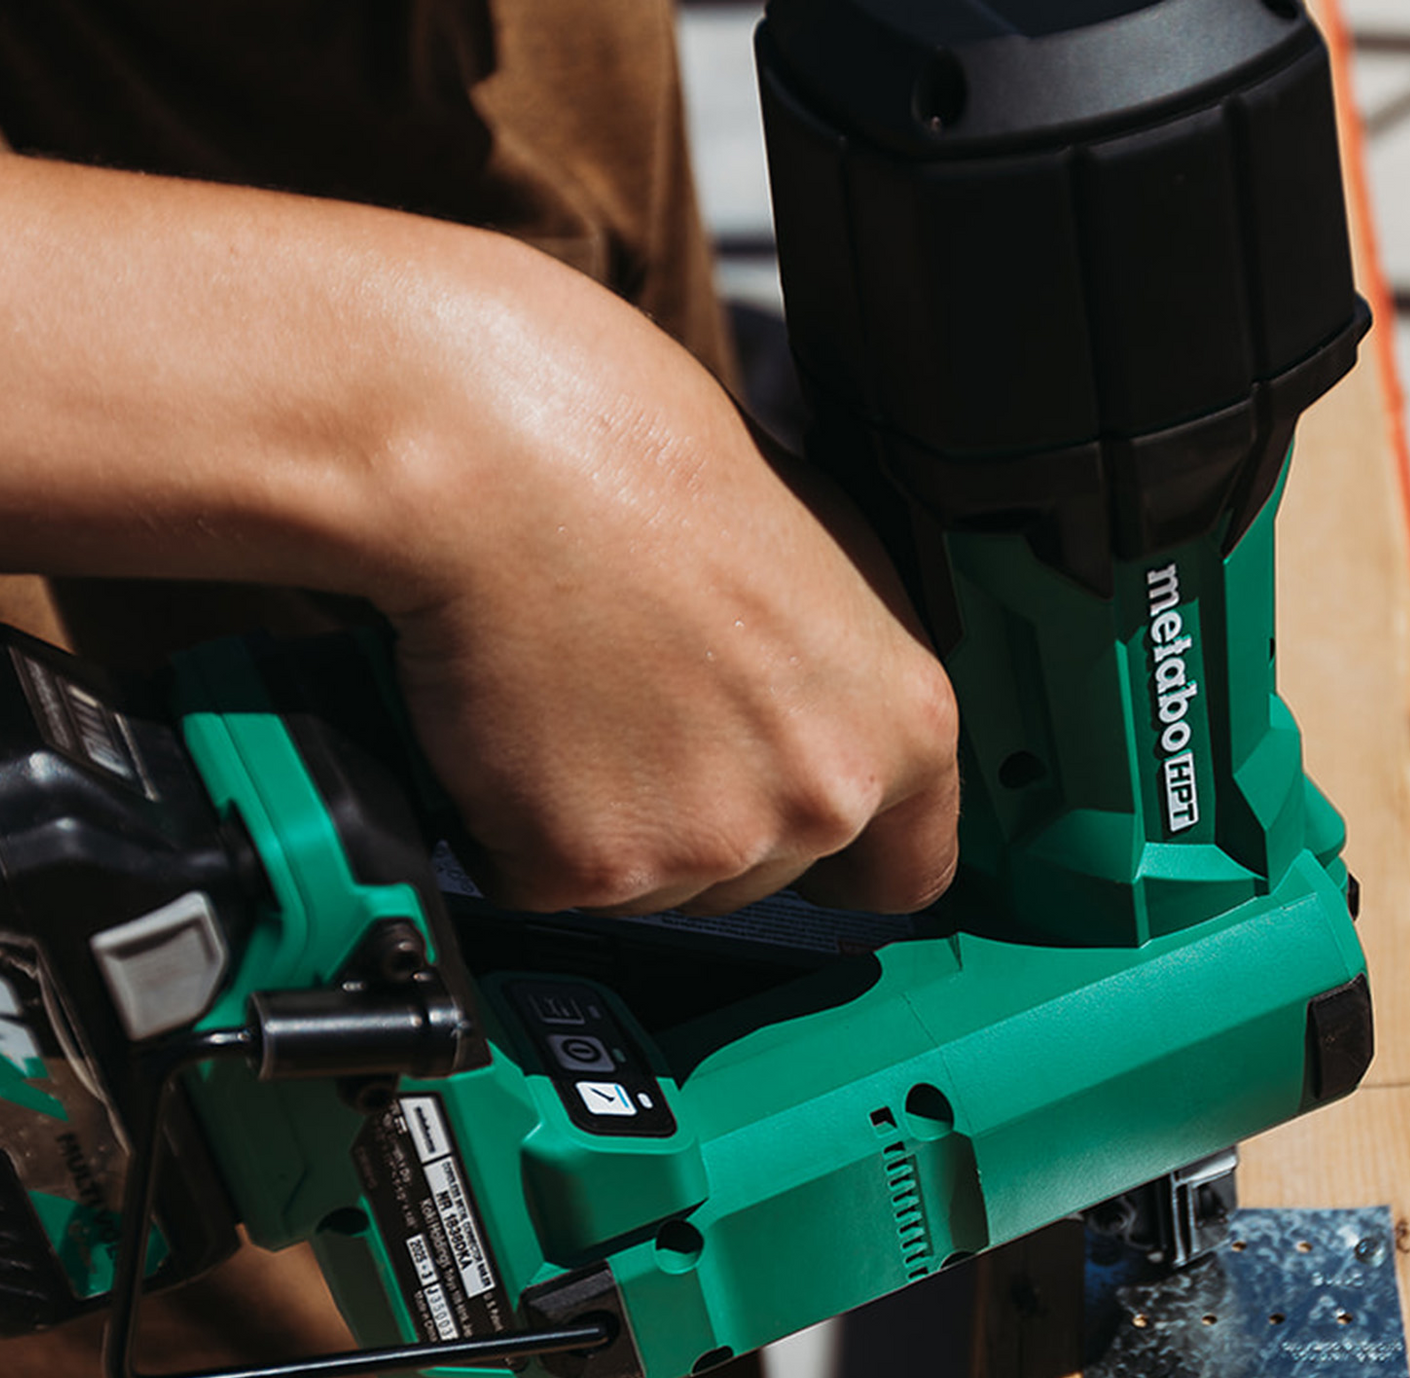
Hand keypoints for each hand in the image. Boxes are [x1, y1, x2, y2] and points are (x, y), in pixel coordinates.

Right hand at [376, 230, 959, 918]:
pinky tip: (510, 720)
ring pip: (652, 886)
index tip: (802, 842)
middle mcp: (821, 799)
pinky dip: (510, 823)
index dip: (844, 859)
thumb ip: (845, 674)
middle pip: (760, 881)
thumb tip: (830, 717)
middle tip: (637, 700)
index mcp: (902, 723)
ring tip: (570, 690)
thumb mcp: (819, 547)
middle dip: (697, 818)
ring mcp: (705, 844)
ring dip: (604, 820)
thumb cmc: (639, 459)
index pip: (909, 871)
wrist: (500, 457)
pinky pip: (541, 879)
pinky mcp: (586, 869)